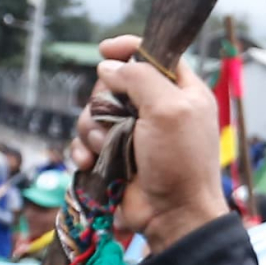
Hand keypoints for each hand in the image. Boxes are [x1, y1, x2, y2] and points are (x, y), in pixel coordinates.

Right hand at [74, 37, 227, 251]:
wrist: (173, 215)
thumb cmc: (180, 162)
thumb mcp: (168, 110)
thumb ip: (139, 79)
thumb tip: (108, 68)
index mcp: (181, 92)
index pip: (154, 55)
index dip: (128, 49)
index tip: (105, 50)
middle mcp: (157, 109)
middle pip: (114, 84)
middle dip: (104, 100)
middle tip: (114, 120)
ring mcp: (134, 134)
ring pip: (95, 113)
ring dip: (92, 129)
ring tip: (104, 149)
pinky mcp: (115, 156)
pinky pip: (86, 141)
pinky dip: (83, 150)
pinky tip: (89, 162)